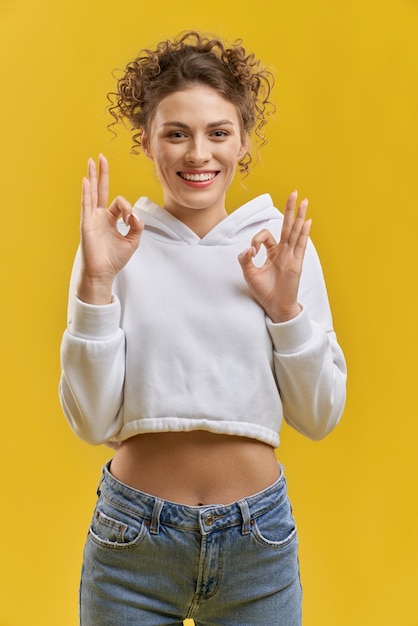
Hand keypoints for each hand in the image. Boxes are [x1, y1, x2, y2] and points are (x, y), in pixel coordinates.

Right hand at [77, 155, 143, 303]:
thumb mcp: (133, 241)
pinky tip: (87, 180)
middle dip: (102, 173)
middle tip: (101, 156)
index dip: (128, 209)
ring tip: (92, 161)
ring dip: (93, 176)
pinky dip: (87, 192)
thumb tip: (136, 216)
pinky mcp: (87, 224)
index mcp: (110, 219)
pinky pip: (87, 205)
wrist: (103, 273)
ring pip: (92, 193)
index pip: (120, 203)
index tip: (131, 221)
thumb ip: (137, 227)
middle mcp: (99, 216)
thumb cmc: (114, 259)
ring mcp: (92, 218)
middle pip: (101, 189)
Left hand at [238, 190, 310, 322]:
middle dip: (289, 209)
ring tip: (303, 201)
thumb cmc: (264, 292)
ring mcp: (291, 256)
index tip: (252, 251)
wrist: (275, 307)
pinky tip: (307, 221)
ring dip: (299, 216)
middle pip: (286, 226)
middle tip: (293, 192)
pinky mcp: (296, 263)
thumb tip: (247, 249)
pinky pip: (300, 245)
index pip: (266, 236)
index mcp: (272, 252)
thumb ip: (245, 260)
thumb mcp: (249, 274)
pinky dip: (303, 233)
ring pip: (295, 231)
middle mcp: (283, 251)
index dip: (256, 239)